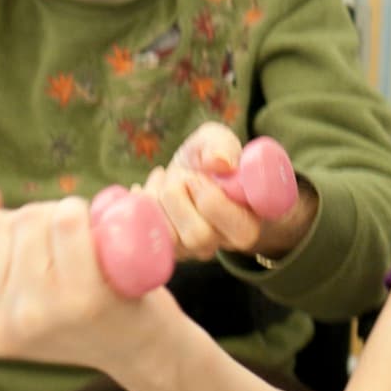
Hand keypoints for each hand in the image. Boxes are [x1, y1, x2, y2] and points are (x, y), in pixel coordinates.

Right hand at [0, 197, 178, 370]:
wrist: (137, 347)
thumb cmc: (68, 311)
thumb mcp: (8, 297)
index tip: (13, 244)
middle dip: (23, 221)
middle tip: (53, 249)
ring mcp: (38, 313)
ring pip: (28, 218)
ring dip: (53, 214)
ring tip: (74, 246)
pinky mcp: (82, 297)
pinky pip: (66, 219)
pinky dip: (79, 211)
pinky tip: (92, 232)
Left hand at [147, 124, 317, 262]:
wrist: (189, 168)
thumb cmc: (209, 157)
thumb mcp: (218, 140)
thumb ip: (221, 146)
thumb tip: (218, 163)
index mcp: (249, 221)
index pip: (240, 229)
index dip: (214, 198)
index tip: (205, 173)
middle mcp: (223, 242)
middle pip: (198, 236)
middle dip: (180, 195)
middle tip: (183, 175)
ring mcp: (192, 250)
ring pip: (170, 238)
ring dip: (159, 199)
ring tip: (165, 178)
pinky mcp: (166, 249)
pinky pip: (146, 235)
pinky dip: (141, 206)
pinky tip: (147, 188)